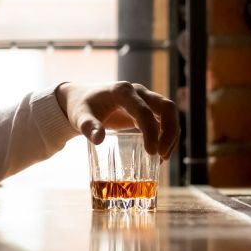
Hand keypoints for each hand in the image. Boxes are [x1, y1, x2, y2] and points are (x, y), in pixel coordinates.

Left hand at [55, 81, 179, 157]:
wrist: (81, 100)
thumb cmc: (81, 107)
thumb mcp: (80, 117)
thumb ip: (88, 127)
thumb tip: (99, 140)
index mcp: (122, 91)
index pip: (144, 110)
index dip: (151, 131)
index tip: (152, 152)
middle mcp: (138, 92)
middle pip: (166, 107)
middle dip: (169, 132)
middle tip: (163, 156)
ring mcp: (144, 98)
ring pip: (168, 113)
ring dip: (171, 135)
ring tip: (163, 159)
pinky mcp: (146, 108)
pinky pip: (163, 119)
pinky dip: (165, 135)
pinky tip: (159, 154)